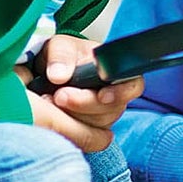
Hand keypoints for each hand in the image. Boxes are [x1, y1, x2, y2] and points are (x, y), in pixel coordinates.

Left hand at [16, 33, 142, 153]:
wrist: (49, 72)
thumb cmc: (62, 56)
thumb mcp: (60, 46)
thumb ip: (61, 57)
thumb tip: (59, 75)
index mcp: (116, 71)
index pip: (133, 85)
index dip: (121, 93)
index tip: (102, 96)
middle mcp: (115, 94)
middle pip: (113, 109)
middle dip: (85, 105)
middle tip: (60, 95)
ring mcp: (103, 114)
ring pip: (99, 125)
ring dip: (74, 116)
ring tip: (49, 100)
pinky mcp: (90, 128)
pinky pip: (85, 134)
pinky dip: (68, 126)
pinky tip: (52, 114)